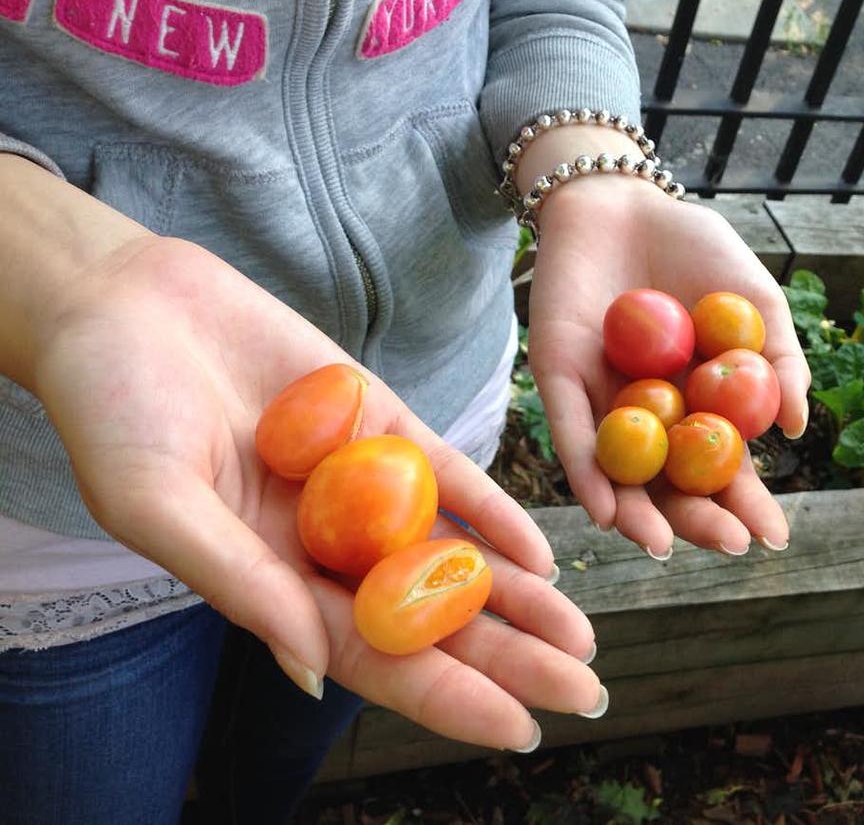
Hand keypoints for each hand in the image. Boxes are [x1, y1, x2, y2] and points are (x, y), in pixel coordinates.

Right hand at [28, 235, 600, 750]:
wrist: (124, 303)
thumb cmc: (109, 410)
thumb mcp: (157, 504)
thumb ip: (237, 583)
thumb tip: (313, 672)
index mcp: (270, 583)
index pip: (373, 660)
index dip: (448, 698)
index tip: (520, 728)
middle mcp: (325, 545)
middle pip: (431, 617)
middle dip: (508, 656)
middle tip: (585, 689)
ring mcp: (359, 484)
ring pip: (452, 552)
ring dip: (516, 594)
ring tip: (580, 632)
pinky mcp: (378, 420)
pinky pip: (449, 475)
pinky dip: (494, 511)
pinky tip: (541, 550)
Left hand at [528, 174, 810, 558]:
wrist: (624, 201)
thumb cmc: (692, 249)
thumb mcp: (756, 300)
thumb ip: (780, 360)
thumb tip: (796, 427)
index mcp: (697, 403)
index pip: (722, 467)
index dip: (746, 503)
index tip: (774, 537)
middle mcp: (650, 414)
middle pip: (671, 482)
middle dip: (697, 518)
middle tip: (727, 545)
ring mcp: (602, 401)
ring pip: (618, 471)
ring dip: (638, 512)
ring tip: (661, 544)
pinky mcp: (557, 380)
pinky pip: (571, 432)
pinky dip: (587, 471)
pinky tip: (605, 509)